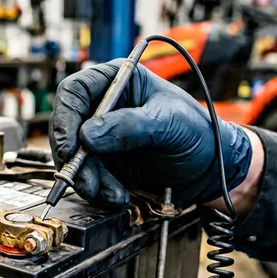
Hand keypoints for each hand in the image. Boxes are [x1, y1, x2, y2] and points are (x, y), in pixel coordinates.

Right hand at [49, 60, 255, 207]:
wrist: (211, 169)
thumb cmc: (197, 132)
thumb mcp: (167, 124)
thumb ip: (128, 127)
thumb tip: (87, 136)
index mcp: (118, 81)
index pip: (75, 91)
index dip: (65, 117)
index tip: (71, 145)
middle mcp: (104, 107)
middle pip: (67, 127)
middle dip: (74, 158)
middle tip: (85, 180)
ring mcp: (102, 137)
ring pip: (75, 158)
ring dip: (88, 179)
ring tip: (112, 194)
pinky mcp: (106, 163)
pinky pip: (88, 177)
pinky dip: (98, 189)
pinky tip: (118, 196)